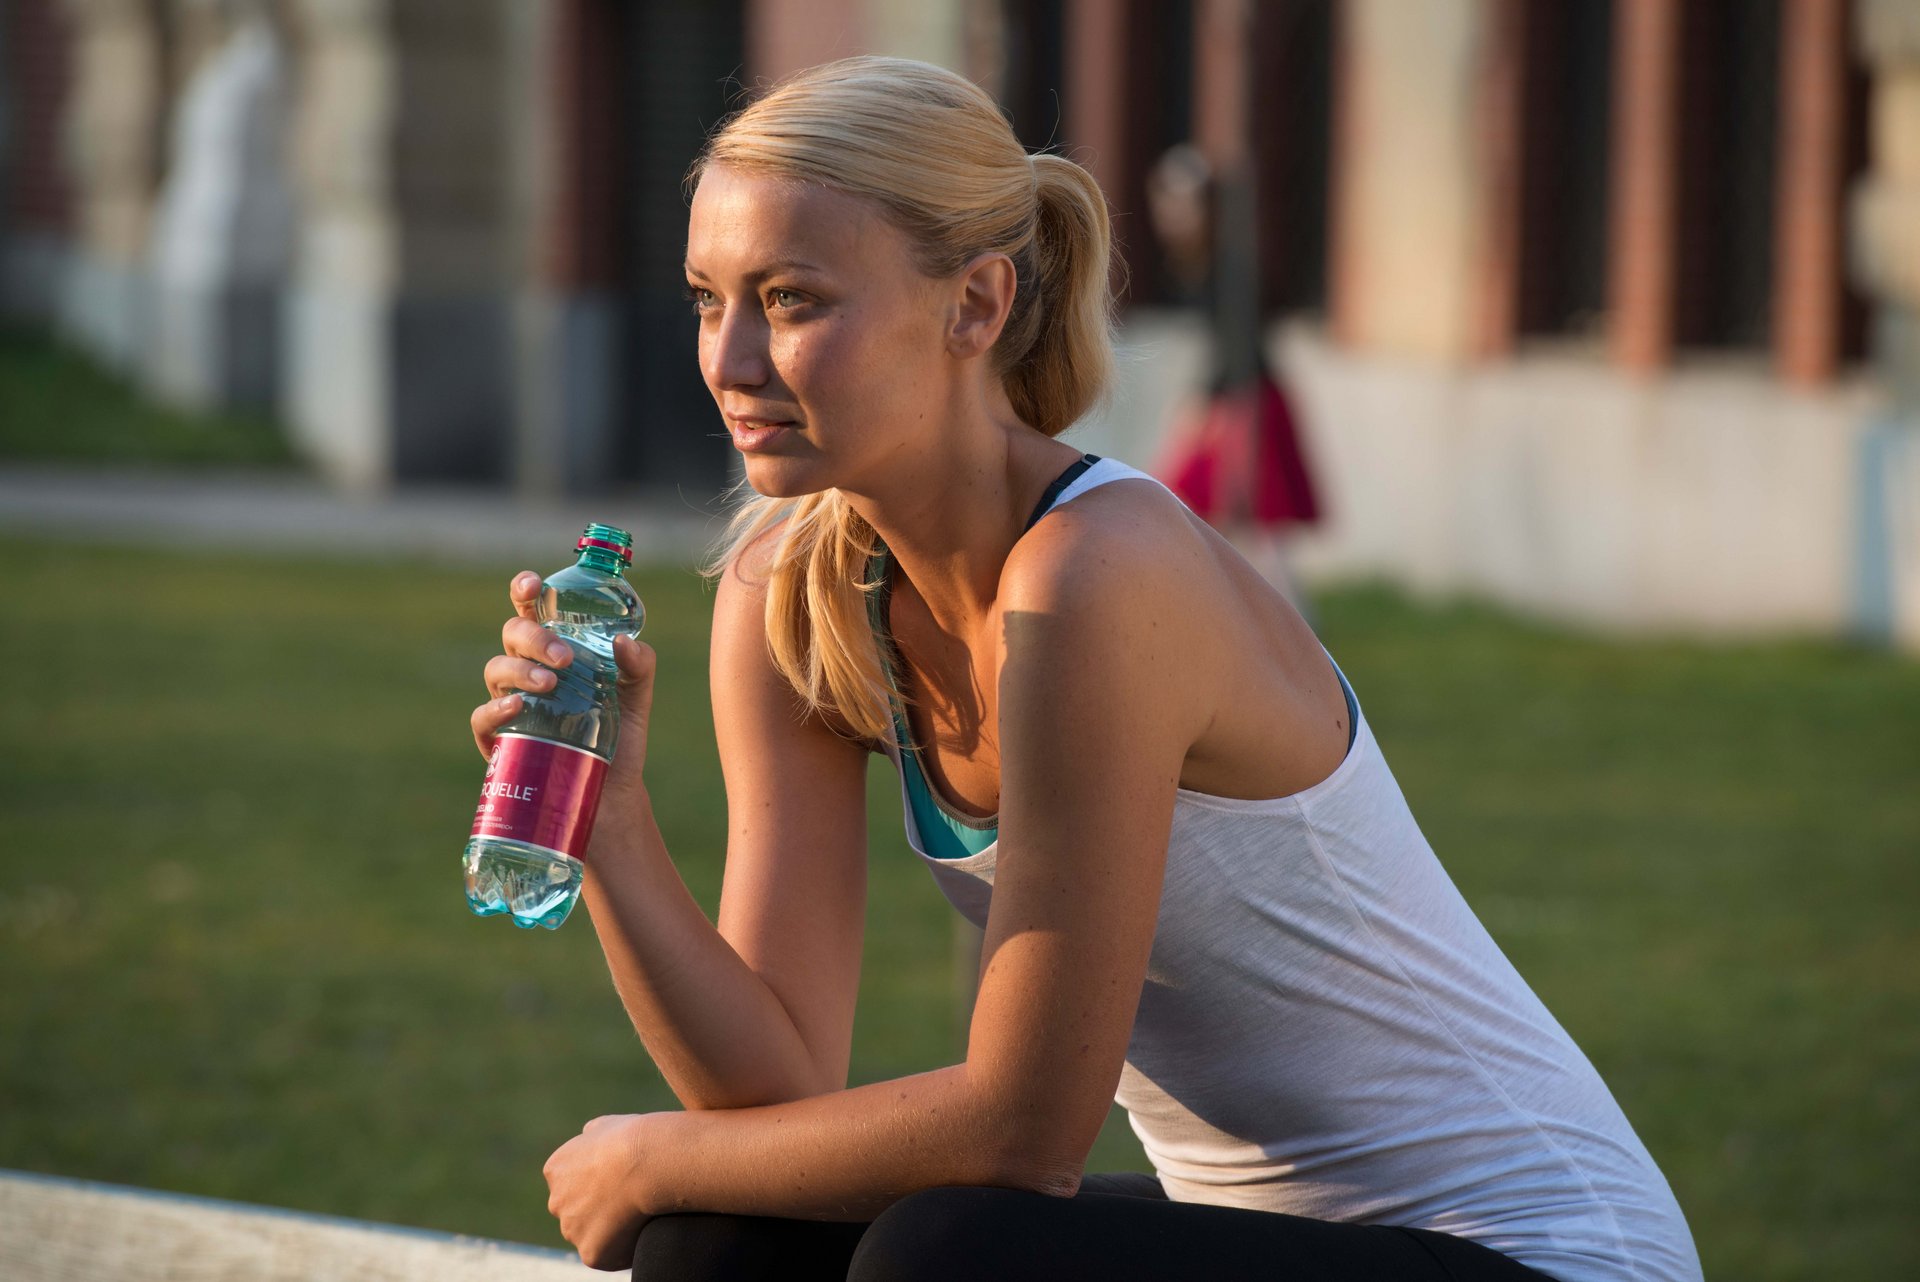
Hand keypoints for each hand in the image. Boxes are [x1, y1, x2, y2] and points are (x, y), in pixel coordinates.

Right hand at [470, 571, 657, 797]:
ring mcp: (510, 705)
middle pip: (513, 635)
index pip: (531, 611)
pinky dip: (495, 709)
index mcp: (553, 652)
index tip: (533, 585)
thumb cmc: (619, 736)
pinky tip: (517, 707)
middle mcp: (526, 671)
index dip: (524, 590)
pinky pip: (483, 718)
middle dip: (535, 638)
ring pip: (496, 670)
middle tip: (566, 657)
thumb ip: (639, 665)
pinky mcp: (500, 741)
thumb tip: (624, 642)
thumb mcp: (637, 696)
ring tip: (550, 684)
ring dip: (521, 670)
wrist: (613, 793)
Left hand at [543, 1113, 653, 1269]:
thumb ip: (591, 1136)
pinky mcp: (591, 1253)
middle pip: (576, 1214)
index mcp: (556, 1170)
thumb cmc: (633, 1139)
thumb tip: (589, 1137)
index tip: (618, 1182)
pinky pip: (608, 1256)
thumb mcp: (606, 1125)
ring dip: (610, 1232)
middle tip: (629, 1200)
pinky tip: (641, 1230)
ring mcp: (572, 1230)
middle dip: (597, 1211)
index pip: (571, 1185)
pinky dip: (623, 1250)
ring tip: (638, 1215)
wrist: (648, 1161)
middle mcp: (557, 1202)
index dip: (596, 1185)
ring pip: (591, 1236)